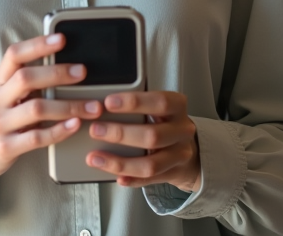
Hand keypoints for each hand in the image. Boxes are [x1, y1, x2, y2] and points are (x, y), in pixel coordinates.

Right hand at [0, 34, 103, 200]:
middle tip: (83, 72)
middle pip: (26, 78)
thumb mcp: (0, 94)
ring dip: (68, 106)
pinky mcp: (6, 147)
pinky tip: (75, 125)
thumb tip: (61, 64)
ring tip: (92, 106)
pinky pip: (36, 137)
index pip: (15, 55)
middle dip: (58, 73)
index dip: (38, 45)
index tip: (62, 39)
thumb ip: (22, 80)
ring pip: (36, 109)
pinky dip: (59, 130)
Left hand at [84, 91, 200, 191]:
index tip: (108, 102)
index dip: (134, 103)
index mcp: (178, 106)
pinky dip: (131, 179)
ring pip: (151, 164)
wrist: (186, 146)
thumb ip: (137, 105)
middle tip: (95, 130)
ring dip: (120, 162)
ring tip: (95, 158)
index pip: (160, 102)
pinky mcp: (174, 174)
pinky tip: (116, 177)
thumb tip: (101, 103)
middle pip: (153, 135)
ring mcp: (180, 155)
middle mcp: (182, 131)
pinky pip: (149, 180)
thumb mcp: (157, 106)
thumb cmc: (163, 120)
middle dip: (120, 133)